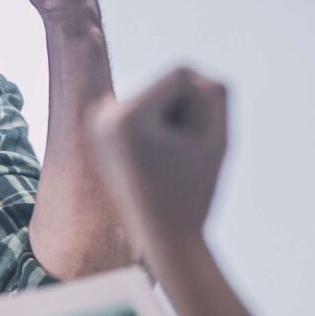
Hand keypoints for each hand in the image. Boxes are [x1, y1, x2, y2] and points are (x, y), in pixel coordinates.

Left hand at [88, 66, 229, 253]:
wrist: (163, 240)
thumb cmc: (194, 193)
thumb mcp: (218, 138)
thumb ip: (215, 92)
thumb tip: (195, 75)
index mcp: (124, 117)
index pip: (182, 75)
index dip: (202, 107)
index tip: (190, 147)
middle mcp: (101, 114)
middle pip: (167, 84)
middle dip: (185, 114)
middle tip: (178, 160)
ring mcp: (96, 122)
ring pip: (159, 96)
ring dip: (175, 121)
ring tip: (167, 162)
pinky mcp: (100, 130)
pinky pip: (147, 109)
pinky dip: (162, 128)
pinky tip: (156, 160)